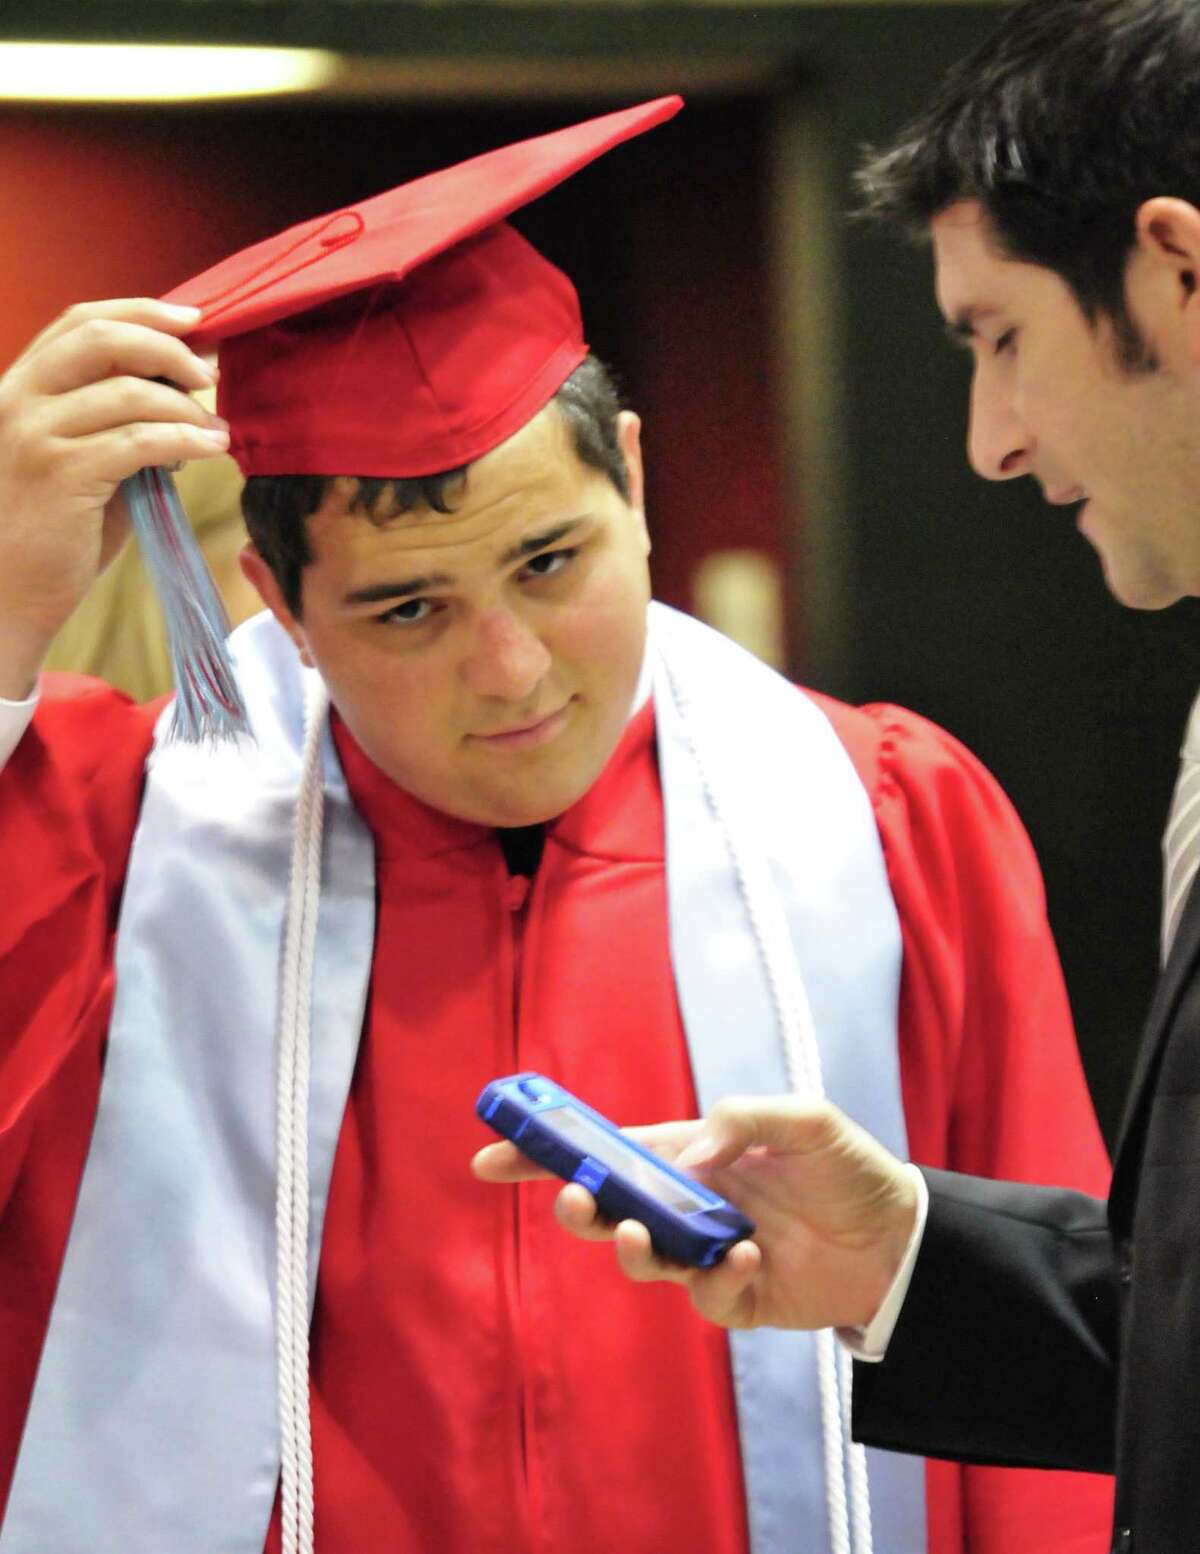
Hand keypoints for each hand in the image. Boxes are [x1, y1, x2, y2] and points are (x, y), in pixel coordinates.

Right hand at [0, 298, 230, 697]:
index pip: (80, 322)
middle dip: (167, 347)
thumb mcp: (84, 460)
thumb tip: (187, 393)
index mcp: (21, 385)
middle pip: (102, 338)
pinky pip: (140, 441)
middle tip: (210, 373)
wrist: (9, 593)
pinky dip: (185, 440)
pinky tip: (212, 449)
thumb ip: (121, 421)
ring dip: (186, 407)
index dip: (141, 312)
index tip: (192, 320)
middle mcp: (20, 398)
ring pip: (129, 392)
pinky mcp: (62, 473)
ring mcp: (36, 434)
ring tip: (216, 428)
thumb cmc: (55, 530)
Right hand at [472, 1095, 917, 1331]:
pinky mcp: (734, 1299)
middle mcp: (688, 1205)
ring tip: (645, 1235)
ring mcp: (705, 1255)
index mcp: (690, 1155)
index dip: (546, 1152)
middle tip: (574, 1201)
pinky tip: (747, 1259)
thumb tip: (691, 1156)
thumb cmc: (849, 1170)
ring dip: (632, 1250)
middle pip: (606, 1209)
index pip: (605, 1149)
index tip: (491, 1153)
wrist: (903, 1241)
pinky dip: (714, 1281)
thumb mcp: (806, 1120)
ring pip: (642, 1260)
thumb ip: (744, 1119)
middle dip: (576, 1207)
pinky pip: (704, 1298)